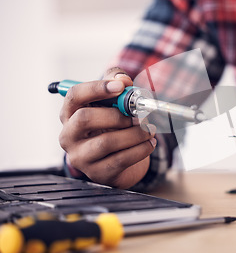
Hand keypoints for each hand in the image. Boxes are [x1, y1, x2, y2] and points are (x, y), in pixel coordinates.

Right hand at [58, 67, 156, 188]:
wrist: (118, 160)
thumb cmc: (113, 125)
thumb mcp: (113, 101)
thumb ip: (117, 82)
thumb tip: (123, 79)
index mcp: (69, 113)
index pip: (74, 96)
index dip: (97, 88)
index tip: (121, 85)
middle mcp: (69, 135)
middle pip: (85, 119)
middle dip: (117, 115)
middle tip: (139, 115)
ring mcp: (80, 157)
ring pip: (106, 142)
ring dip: (134, 134)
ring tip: (149, 129)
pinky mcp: (97, 173)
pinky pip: (120, 160)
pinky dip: (141, 149)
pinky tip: (150, 142)